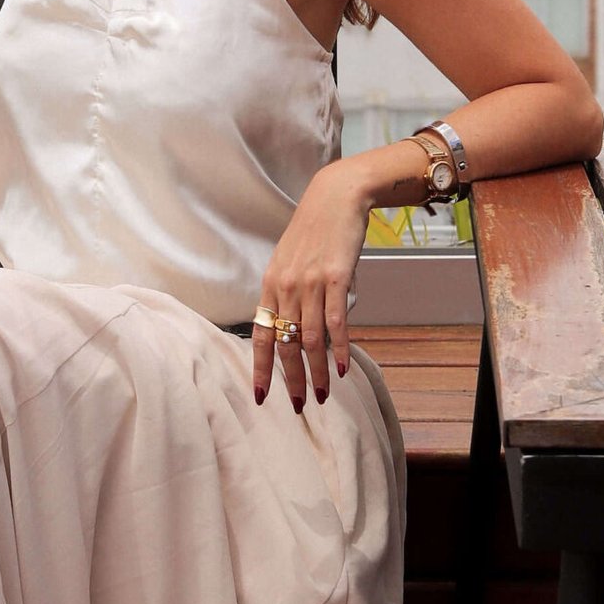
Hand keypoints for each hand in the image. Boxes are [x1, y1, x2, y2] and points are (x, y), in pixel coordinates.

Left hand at [253, 162, 371, 409]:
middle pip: (286, 343)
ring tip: (324, 394)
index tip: (261, 396)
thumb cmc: (315, 232)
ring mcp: (310, 283)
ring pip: (310, 338)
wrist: (336, 197)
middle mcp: (285, 286)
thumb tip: (303, 329)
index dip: (261, 368)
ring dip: (316, 371)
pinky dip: (340, 348)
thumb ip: (292, 295)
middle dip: (291, 379)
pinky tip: (342, 368)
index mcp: (270, 284)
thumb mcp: (291, 262)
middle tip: (298, 406)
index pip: (261, 335)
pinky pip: (336, 321)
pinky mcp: (336, 278)